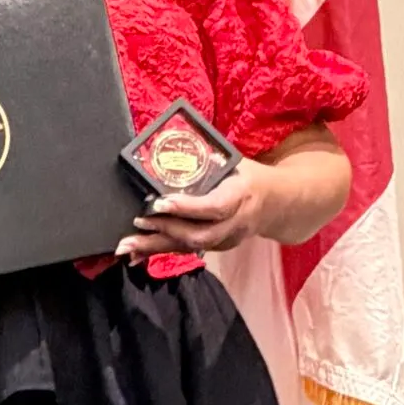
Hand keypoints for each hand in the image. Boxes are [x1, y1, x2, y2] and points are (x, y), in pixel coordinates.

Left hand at [116, 165, 268, 262]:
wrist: (277, 203)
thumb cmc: (249, 176)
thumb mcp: (235, 163)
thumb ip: (208, 161)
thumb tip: (172, 149)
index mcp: (241, 195)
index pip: (213, 207)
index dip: (186, 208)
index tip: (160, 203)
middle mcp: (235, 222)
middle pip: (199, 235)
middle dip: (165, 230)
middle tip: (137, 222)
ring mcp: (227, 239)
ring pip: (190, 247)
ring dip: (156, 247)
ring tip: (127, 246)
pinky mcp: (218, 246)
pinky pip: (187, 250)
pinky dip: (160, 252)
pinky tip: (137, 255)